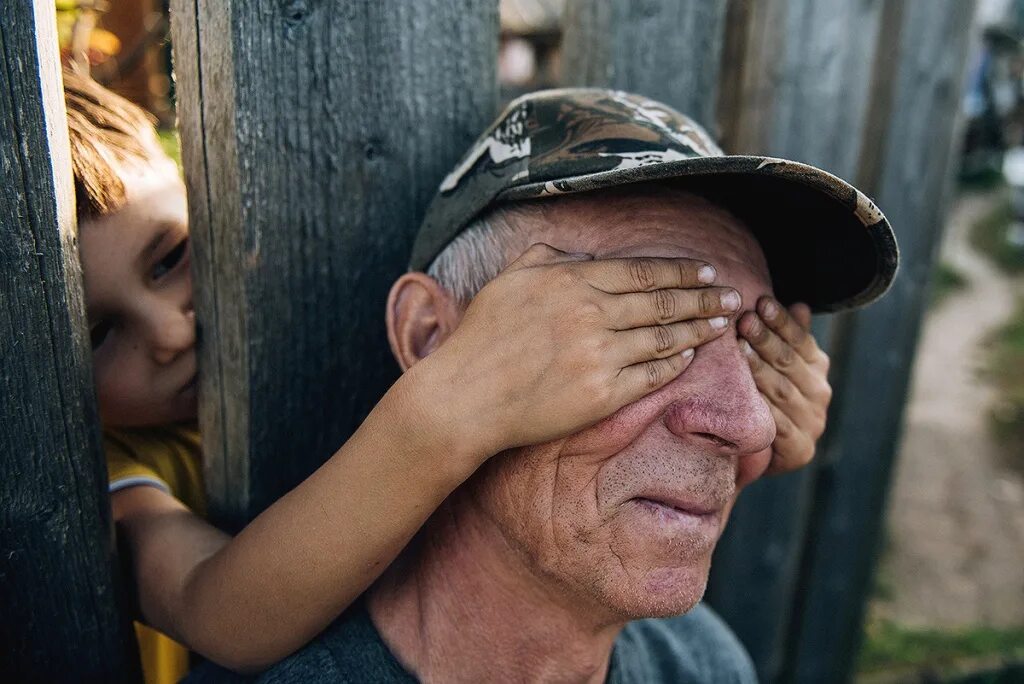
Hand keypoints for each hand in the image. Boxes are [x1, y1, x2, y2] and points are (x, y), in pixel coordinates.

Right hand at [427, 243, 742, 455]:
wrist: (466, 397)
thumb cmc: (482, 337)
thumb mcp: (508, 281)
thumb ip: (548, 258)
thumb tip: (584, 255)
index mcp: (570, 282)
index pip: (642, 271)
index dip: (681, 271)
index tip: (707, 270)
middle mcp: (591, 314)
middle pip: (663, 302)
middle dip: (705, 296)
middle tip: (734, 294)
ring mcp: (599, 356)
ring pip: (664, 338)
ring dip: (700, 329)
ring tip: (724, 324)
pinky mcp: (601, 395)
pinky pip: (651, 375)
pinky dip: (675, 363)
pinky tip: (691, 356)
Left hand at [738, 297, 831, 475]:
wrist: (768, 456)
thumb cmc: (769, 398)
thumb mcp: (779, 366)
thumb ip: (789, 337)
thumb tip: (800, 305)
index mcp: (818, 367)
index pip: (800, 339)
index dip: (781, 321)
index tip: (761, 302)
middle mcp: (820, 392)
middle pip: (789, 362)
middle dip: (765, 339)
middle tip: (744, 320)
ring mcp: (812, 421)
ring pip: (782, 390)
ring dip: (760, 369)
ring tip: (740, 348)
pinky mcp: (800, 449)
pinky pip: (777, 425)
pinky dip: (761, 408)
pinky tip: (744, 393)